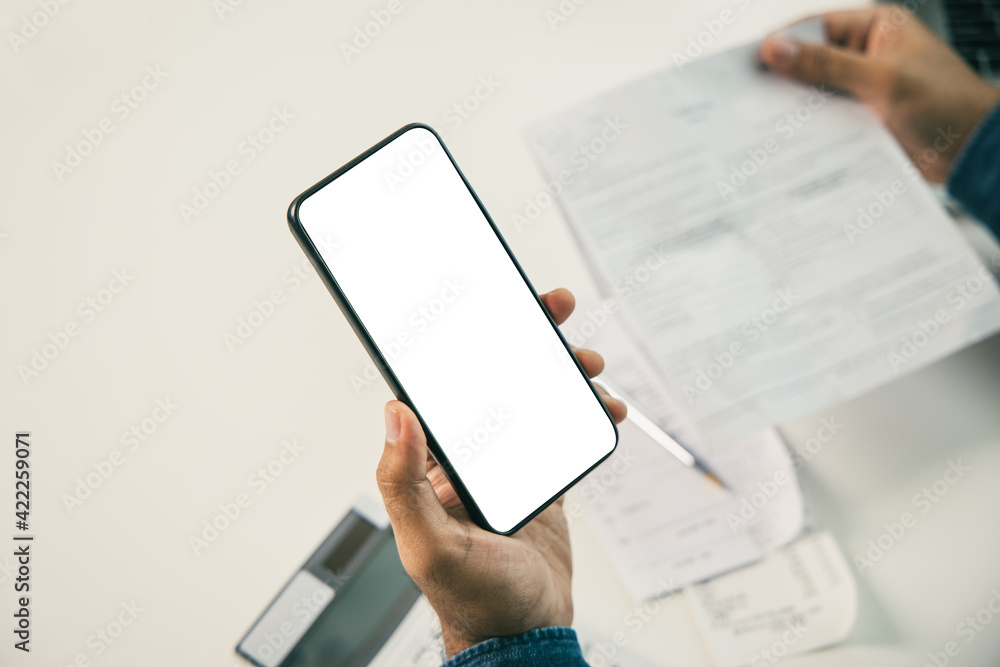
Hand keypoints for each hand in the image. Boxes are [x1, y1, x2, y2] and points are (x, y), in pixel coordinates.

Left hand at [376, 287, 625, 656]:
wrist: (526, 636)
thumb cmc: (472, 600)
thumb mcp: (431, 545)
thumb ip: (405, 483)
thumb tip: (393, 413)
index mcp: (432, 462)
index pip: (445, 384)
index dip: (468, 338)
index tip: (492, 305)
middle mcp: (468, 457)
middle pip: (495, 378)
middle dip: (526, 339)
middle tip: (555, 309)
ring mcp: (508, 467)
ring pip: (533, 400)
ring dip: (561, 372)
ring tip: (589, 362)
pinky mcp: (542, 482)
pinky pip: (562, 434)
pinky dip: (585, 415)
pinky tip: (606, 407)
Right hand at [760, 7, 999, 181]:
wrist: (974, 151)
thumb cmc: (948, 104)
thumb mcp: (883, 78)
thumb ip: (827, 65)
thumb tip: (778, 49)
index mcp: (874, 29)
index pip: (815, 28)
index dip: (782, 43)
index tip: (750, 61)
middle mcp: (864, 57)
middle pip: (809, 62)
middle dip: (783, 80)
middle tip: (750, 96)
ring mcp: (861, 91)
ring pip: (814, 95)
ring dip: (795, 109)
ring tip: (764, 122)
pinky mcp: (860, 122)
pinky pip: (824, 122)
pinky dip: (808, 131)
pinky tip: (790, 141)